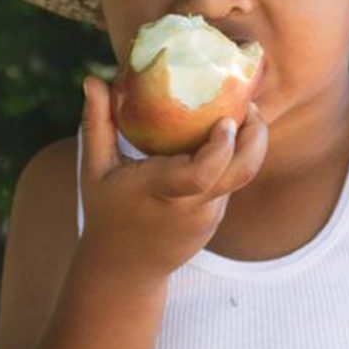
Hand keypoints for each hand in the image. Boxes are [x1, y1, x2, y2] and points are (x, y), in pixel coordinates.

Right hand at [78, 76, 267, 279]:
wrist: (125, 269)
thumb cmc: (106, 212)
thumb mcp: (94, 170)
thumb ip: (97, 124)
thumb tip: (93, 80)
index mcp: (161, 191)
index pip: (202, 174)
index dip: (221, 147)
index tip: (226, 120)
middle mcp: (192, 205)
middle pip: (242, 173)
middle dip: (256, 136)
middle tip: (248, 106)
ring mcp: (209, 215)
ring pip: (241, 176)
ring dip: (249, 144)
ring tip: (241, 113)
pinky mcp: (216, 218)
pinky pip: (232, 184)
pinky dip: (235, 159)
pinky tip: (228, 136)